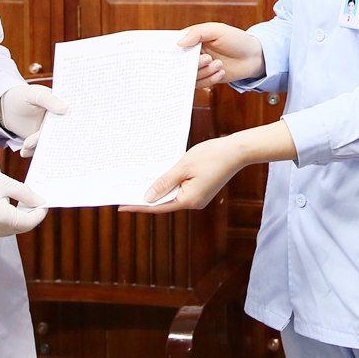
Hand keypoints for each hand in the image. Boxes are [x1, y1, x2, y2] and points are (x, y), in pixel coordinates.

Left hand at [0, 84, 68, 156]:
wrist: (6, 107)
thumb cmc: (22, 96)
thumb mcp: (34, 94)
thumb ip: (49, 100)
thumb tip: (64, 109)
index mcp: (62, 106)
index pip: (70, 116)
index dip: (70, 122)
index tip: (63, 128)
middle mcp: (58, 121)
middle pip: (60, 132)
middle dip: (51, 138)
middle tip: (38, 139)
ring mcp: (48, 132)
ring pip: (49, 142)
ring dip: (40, 146)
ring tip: (27, 145)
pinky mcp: (39, 141)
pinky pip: (38, 148)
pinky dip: (32, 151)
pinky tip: (24, 151)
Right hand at [0, 165, 46, 239]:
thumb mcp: (4, 183)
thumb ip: (26, 194)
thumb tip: (41, 202)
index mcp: (0, 218)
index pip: (29, 223)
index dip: (39, 213)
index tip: (44, 202)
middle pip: (20, 228)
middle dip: (30, 216)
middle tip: (34, 201)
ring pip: (10, 231)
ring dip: (18, 219)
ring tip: (19, 203)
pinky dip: (5, 222)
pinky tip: (4, 208)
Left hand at [133, 136, 250, 211]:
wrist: (237, 151)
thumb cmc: (211, 156)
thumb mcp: (182, 167)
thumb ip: (164, 183)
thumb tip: (148, 198)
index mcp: (189, 200)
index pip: (158, 206)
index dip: (138, 205)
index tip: (121, 206)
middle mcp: (194, 203)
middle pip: (165, 202)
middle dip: (147, 196)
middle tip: (125, 191)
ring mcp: (199, 198)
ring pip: (173, 195)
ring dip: (159, 189)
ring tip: (139, 182)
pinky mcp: (202, 190)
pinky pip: (181, 190)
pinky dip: (170, 185)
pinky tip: (160, 177)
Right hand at [179, 23, 263, 87]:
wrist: (254, 56)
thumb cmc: (236, 39)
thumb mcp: (217, 30)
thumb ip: (198, 33)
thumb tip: (179, 42)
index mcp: (193, 39)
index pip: (176, 45)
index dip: (173, 50)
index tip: (176, 54)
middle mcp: (194, 54)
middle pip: (181, 63)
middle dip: (194, 63)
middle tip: (207, 58)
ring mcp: (200, 67)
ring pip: (191, 75)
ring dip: (204, 71)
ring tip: (219, 64)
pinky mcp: (207, 78)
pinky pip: (201, 84)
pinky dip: (210, 79)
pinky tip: (221, 72)